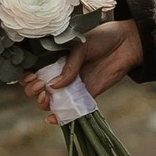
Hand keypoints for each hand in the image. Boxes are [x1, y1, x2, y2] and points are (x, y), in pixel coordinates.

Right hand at [20, 14, 143, 119]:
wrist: (127, 43)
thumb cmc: (102, 38)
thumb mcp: (80, 47)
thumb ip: (68, 66)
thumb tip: (52, 86)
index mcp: (55, 59)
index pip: (34, 71)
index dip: (28, 77)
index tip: (30, 76)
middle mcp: (61, 74)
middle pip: (39, 89)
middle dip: (33, 90)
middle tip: (39, 85)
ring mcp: (73, 86)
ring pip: (52, 101)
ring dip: (43, 103)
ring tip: (45, 97)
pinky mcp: (87, 95)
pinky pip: (71, 109)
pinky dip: (60, 116)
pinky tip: (52, 117)